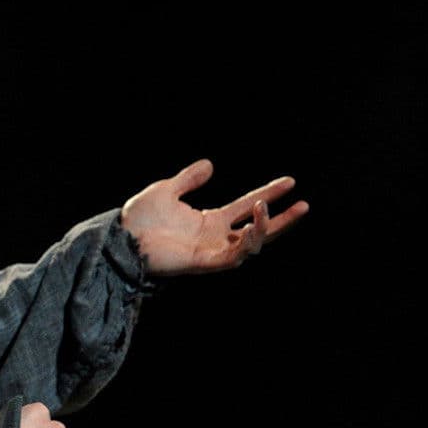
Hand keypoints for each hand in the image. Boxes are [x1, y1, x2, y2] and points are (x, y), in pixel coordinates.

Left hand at [120, 158, 308, 276]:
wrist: (121, 237)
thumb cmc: (139, 218)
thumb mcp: (167, 190)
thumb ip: (189, 179)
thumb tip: (210, 164)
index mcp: (209, 220)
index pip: (246, 206)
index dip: (268, 194)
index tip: (290, 181)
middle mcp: (216, 237)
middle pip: (258, 228)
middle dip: (282, 219)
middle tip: (305, 205)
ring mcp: (212, 251)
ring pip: (251, 244)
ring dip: (263, 227)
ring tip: (264, 207)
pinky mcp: (205, 263)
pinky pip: (235, 257)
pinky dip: (247, 244)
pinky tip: (252, 226)